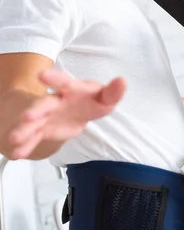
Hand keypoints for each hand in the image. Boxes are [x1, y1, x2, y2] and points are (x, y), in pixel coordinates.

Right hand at [8, 68, 126, 158]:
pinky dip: (25, 146)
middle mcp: (55, 101)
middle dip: (35, 110)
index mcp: (70, 89)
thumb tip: (122, 81)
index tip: (42, 75)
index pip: (62, 82)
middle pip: (44, 104)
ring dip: (24, 130)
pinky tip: (16, 154)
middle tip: (27, 117)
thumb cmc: (90, 100)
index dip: (54, 78)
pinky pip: (33, 139)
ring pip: (33, 123)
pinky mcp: (43, 130)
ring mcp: (46, 116)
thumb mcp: (104, 97)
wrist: (77, 109)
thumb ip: (113, 92)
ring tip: (14, 139)